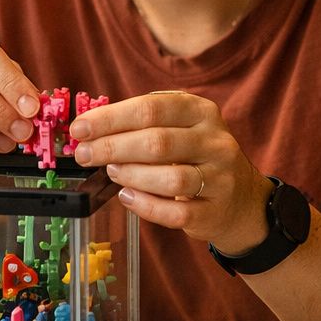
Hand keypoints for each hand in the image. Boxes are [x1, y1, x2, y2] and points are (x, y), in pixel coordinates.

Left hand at [67, 91, 270, 247]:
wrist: (240, 199)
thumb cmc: (195, 158)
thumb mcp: (180, 129)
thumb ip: (142, 124)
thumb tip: (90, 128)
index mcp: (202, 112)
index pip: (151, 108)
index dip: (111, 118)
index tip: (81, 128)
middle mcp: (215, 142)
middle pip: (158, 141)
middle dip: (113, 147)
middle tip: (84, 154)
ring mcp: (220, 178)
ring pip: (171, 178)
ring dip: (132, 175)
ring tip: (111, 172)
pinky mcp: (215, 211)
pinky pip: (176, 212)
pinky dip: (146, 206)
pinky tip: (127, 197)